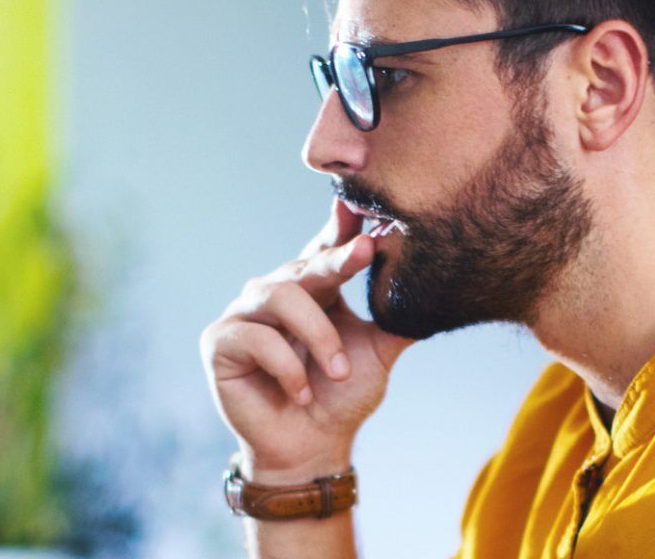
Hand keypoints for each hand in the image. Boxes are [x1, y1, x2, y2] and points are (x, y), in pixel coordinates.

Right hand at [201, 200, 414, 482]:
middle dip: (336, 260)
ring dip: (318, 335)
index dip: (342, 227)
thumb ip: (397, 318)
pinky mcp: (219, 341)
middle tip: (365, 252)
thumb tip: (434, 287)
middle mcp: (275, 291)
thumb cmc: (341, 397)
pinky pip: (256, 337)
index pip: (325, 248)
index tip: (361, 208)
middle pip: (305, 264)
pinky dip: (287, 367)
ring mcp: (244, 313)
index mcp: (311, 288)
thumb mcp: (377, 352)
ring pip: (281, 296)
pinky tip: (301, 394)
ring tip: (338, 372)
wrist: (313, 447)